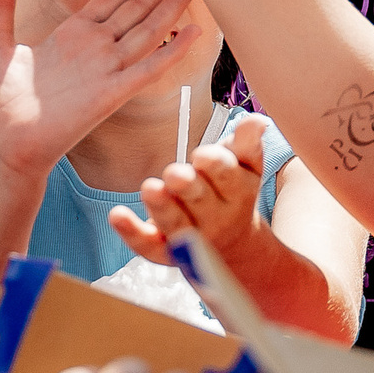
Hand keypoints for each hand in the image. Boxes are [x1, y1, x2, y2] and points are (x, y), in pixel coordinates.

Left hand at [0, 0, 200, 179]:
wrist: (2, 143)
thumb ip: (0, 4)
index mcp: (75, 33)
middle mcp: (97, 48)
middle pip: (138, 4)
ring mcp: (107, 70)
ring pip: (149, 28)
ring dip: (172, 3)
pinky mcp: (111, 94)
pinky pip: (147, 69)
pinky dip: (171, 51)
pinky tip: (193, 31)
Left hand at [110, 114, 270, 265]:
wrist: (232, 249)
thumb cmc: (233, 195)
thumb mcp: (246, 169)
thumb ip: (247, 145)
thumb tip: (256, 121)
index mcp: (237, 193)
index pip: (227, 176)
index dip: (215, 166)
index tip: (202, 156)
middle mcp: (216, 219)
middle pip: (200, 200)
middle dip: (187, 186)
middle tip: (174, 174)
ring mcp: (190, 239)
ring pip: (175, 223)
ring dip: (161, 207)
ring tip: (150, 188)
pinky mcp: (163, 251)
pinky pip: (147, 243)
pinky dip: (131, 232)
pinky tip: (117, 215)